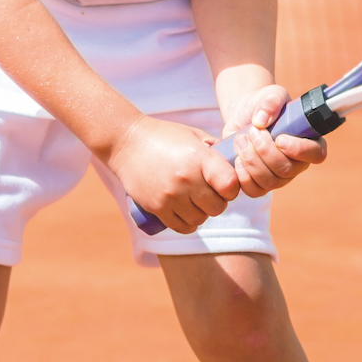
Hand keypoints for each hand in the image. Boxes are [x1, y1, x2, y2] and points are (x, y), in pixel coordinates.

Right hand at [108, 117, 239, 234]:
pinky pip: (182, 226)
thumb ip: (214, 149)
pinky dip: (188, 223)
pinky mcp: (156, 207)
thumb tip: (235, 162)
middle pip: (218, 207)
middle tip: (209, 192)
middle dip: (218, 201)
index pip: (230, 184)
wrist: (125, 142)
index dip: (233, 188)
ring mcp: (170, 196)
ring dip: (202, 213)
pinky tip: (186, 212)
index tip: (225, 183)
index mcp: (199, 158)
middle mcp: (186, 179)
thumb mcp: (193, 135)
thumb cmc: (163, 136)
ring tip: (195, 201)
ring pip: (200, 219)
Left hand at [225, 83, 328, 198]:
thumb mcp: (269, 95)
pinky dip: (243, 176)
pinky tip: (237, 158)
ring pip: (270, 182)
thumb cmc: (263, 106)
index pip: (317, 154)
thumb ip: (271, 101)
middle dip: (265, 151)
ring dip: (251, 160)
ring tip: (241, 139)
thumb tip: (262, 120)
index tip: (280, 138)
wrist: (243, 116)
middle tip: (251, 131)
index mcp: (309, 142)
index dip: (299, 150)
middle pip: (287, 170)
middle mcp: (297, 163)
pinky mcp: (260, 184)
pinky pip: (255, 191)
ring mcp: (280, 177)